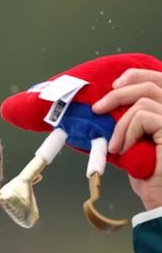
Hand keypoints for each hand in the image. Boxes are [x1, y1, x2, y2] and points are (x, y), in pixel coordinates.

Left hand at [92, 69, 161, 209]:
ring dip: (120, 123)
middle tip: (98, 109)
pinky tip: (123, 150)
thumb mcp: (135, 142)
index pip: (159, 80)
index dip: (136, 76)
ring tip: (115, 146)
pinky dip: (126, 131)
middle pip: (152, 83)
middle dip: (119, 93)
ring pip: (143, 100)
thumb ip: (131, 124)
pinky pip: (143, 116)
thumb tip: (107, 109)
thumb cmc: (150, 176)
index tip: (113, 87)